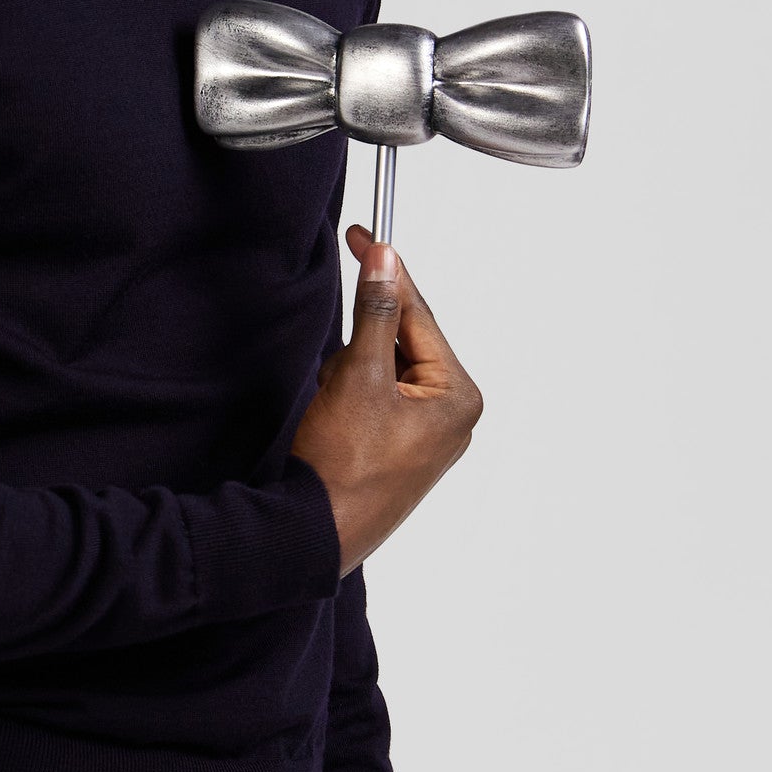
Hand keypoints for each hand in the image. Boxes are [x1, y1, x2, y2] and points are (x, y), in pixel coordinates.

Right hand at [291, 225, 483, 577]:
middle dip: (359, 347)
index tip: (364, 236)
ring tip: (333, 408)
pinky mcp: (402, 449)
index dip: (387, 274)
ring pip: (384, 369)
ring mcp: (429, 436)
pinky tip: (334, 418)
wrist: (313, 535)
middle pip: (402, 342)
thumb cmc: (343, 469)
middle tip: (336, 372)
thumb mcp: (357, 378)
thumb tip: (386, 261)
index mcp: (458, 396)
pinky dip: (349, 394)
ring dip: (351, 372)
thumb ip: (374, 314)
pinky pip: (376, 397)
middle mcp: (453, 416)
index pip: (419, 316)